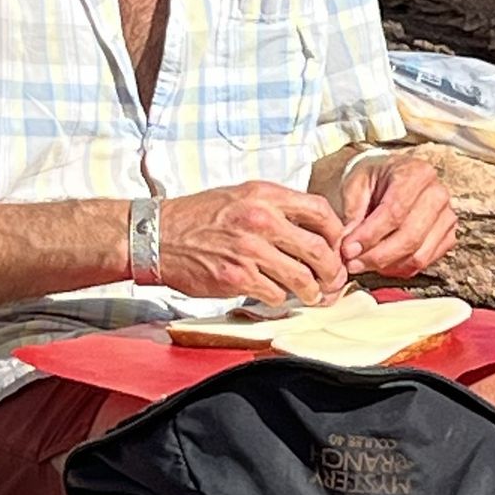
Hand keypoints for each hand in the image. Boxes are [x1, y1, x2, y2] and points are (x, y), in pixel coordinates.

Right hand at [158, 182, 348, 306]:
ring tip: (313, 294)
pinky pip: (275, 294)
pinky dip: (280, 298)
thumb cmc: (198, 217)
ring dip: (312, 291)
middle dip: (332, 270)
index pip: (320, 211)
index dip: (336, 232)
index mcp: (264, 195)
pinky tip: (276, 295)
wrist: (157, 236)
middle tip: (333, 279)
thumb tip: (309, 228)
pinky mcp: (237, 278)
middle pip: (319, 249)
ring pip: (302, 278)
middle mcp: (260, 220)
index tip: (336, 246)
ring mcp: (249, 250)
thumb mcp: (240, 196)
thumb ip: (275, 207)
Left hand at [335, 151, 457, 280]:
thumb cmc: (370, 180)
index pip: (395, 211)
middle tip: (351, 263)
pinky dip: (399, 268)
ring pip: (419, 255)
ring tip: (361, 263)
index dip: (370, 235)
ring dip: (386, 266)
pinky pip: (424, 262)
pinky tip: (379, 263)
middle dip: (377, 256)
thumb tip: (349, 249)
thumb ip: (352, 216)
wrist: (386, 178)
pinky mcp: (448, 237)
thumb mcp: (354, 187)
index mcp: (416, 173)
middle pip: (410, 237)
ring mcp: (447, 217)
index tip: (347, 250)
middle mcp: (437, 194)